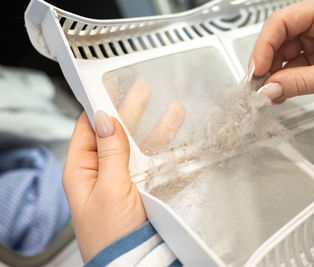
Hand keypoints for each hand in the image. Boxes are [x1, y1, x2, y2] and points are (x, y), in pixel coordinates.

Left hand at [63, 80, 184, 261]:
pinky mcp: (146, 190)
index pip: (88, 129)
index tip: (110, 85)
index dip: (99, 106)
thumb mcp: (108, 189)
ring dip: (155, 127)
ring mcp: (126, 180)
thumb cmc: (111, 236)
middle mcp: (103, 173)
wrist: (135, 264)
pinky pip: (156, 162)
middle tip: (142, 88)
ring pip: (140, 146)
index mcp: (83, 171)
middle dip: (130, 110)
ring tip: (172, 108)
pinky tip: (178, 137)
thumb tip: (104, 120)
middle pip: (117, 133)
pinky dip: (167, 148)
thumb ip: (109, 153)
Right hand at [250, 0, 313, 102]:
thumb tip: (269, 89)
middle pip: (276, 37)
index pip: (282, 22)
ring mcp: (312, 38)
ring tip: (270, 93)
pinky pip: (289, 65)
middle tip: (257, 86)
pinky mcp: (312, 54)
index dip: (264, 45)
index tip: (257, 70)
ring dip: (272, 74)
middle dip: (265, 62)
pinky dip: (282, 79)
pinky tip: (280, 92)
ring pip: (279, 53)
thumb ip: (301, 82)